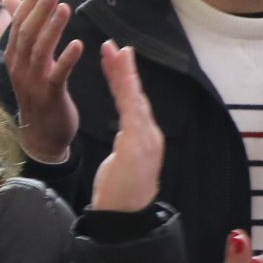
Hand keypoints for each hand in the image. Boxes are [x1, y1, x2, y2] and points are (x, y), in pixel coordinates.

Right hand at [1, 0, 82, 163]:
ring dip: (52, 28)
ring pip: (40, 50)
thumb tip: (9, 0)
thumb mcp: (25, 61)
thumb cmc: (37, 93)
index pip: (19, 23)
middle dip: (39, 9)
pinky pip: (57, 74)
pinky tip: (78, 43)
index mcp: (14, 57)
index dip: (29, 1)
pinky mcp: (49, 95)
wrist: (42, 135)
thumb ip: (21, 30)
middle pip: (27, 33)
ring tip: (63, 7)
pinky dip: (66, 58)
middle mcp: (19, 67)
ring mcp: (32, 82)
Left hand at [86, 43, 163, 212]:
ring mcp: (145, 139)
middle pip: (136, 95)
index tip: (114, 59)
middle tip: (113, 45)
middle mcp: (148, 135)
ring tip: (115, 52)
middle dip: (125, 69)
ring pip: (134, 99)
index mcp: (143, 138)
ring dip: (124, 74)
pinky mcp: (137, 145)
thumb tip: (125, 135)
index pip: (132, 102)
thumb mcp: (121, 163)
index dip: (124, 80)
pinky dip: (125, 92)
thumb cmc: (120, 193)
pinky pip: (130, 112)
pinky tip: (120, 77)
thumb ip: (126, 145)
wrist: (124, 216)